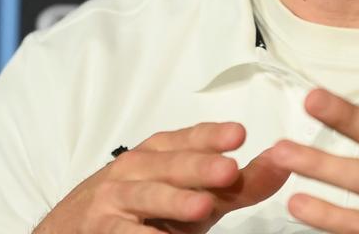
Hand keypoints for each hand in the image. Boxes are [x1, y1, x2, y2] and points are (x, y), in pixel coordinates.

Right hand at [34, 122, 288, 233]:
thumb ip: (239, 184)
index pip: (186, 139)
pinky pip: (124, 233)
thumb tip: (284, 164)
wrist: (74, 229)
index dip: (211, 137)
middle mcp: (134, 170)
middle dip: (199, 167)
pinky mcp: (101, 230)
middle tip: (228, 170)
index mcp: (158, 154)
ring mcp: (114, 200)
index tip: (239, 134)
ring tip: (202, 207)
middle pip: (169, 166)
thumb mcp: (193, 195)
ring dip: (174, 202)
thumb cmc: (146, 211)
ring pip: (147, 198)